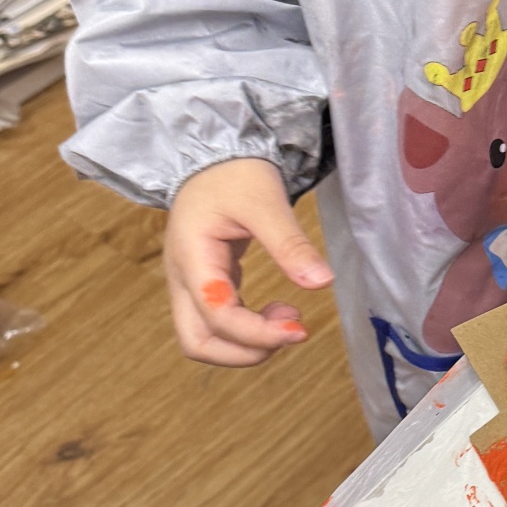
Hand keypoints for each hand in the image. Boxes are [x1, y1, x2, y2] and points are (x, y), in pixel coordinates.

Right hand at [163, 157, 333, 367]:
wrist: (214, 154)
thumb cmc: (234, 172)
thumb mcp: (265, 201)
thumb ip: (290, 244)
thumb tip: (323, 282)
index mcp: (191, 258)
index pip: (217, 316)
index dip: (257, 333)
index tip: (299, 328)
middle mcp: (183, 278)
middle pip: (197, 342)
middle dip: (243, 352)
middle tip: (290, 332)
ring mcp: (191, 282)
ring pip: (205, 337)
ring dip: (246, 343)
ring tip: (289, 317)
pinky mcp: (207, 282)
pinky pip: (220, 321)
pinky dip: (248, 327)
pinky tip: (279, 309)